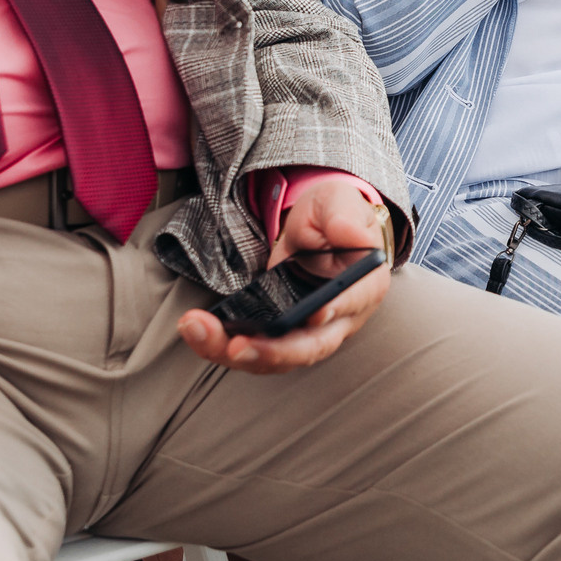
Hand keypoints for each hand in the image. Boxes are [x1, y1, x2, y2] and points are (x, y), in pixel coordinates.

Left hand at [175, 180, 393, 372]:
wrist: (316, 229)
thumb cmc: (333, 216)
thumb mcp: (340, 203)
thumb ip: (344, 216)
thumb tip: (350, 233)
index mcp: (363, 287)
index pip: (352, 304)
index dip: (333, 311)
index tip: (313, 314)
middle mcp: (338, 320)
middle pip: (309, 347)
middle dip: (272, 351)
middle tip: (237, 346)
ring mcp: (306, 332)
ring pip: (276, 358)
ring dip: (236, 353)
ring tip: (199, 331)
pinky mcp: (279, 334)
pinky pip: (254, 350)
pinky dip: (223, 345)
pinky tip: (197, 330)